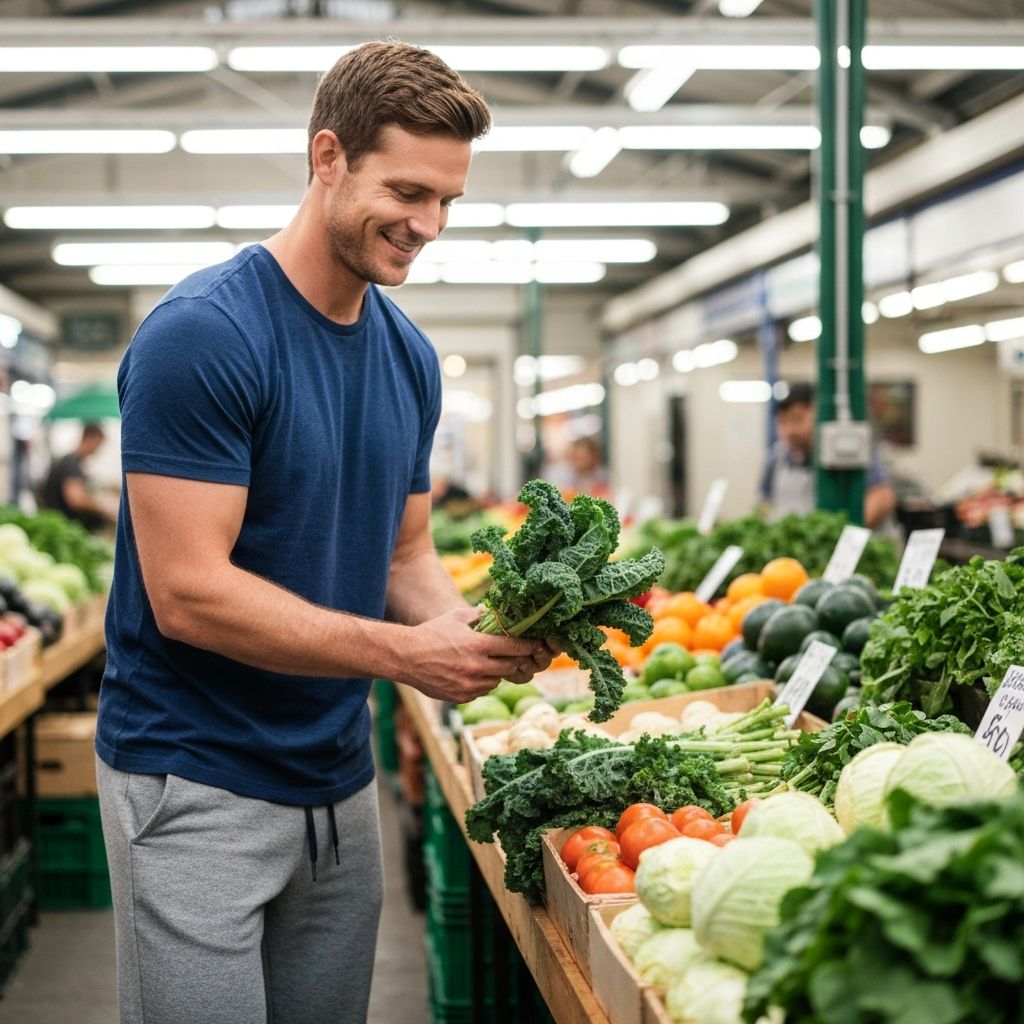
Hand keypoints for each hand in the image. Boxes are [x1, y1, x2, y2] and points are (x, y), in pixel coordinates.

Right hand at [397, 606, 552, 703]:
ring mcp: (469, 685)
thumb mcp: (456, 618)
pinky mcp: (461, 696)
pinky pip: (481, 690)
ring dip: (497, 673)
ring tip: (488, 663)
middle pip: (510, 667)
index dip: (528, 646)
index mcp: (478, 646)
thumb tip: (495, 611)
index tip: (537, 645)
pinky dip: (482, 683)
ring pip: (496, 681)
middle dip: (515, 660)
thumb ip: (478, 615)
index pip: (514, 648)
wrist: (406, 657)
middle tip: (516, 655)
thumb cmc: (431, 633)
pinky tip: (472, 673)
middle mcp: (476, 668)